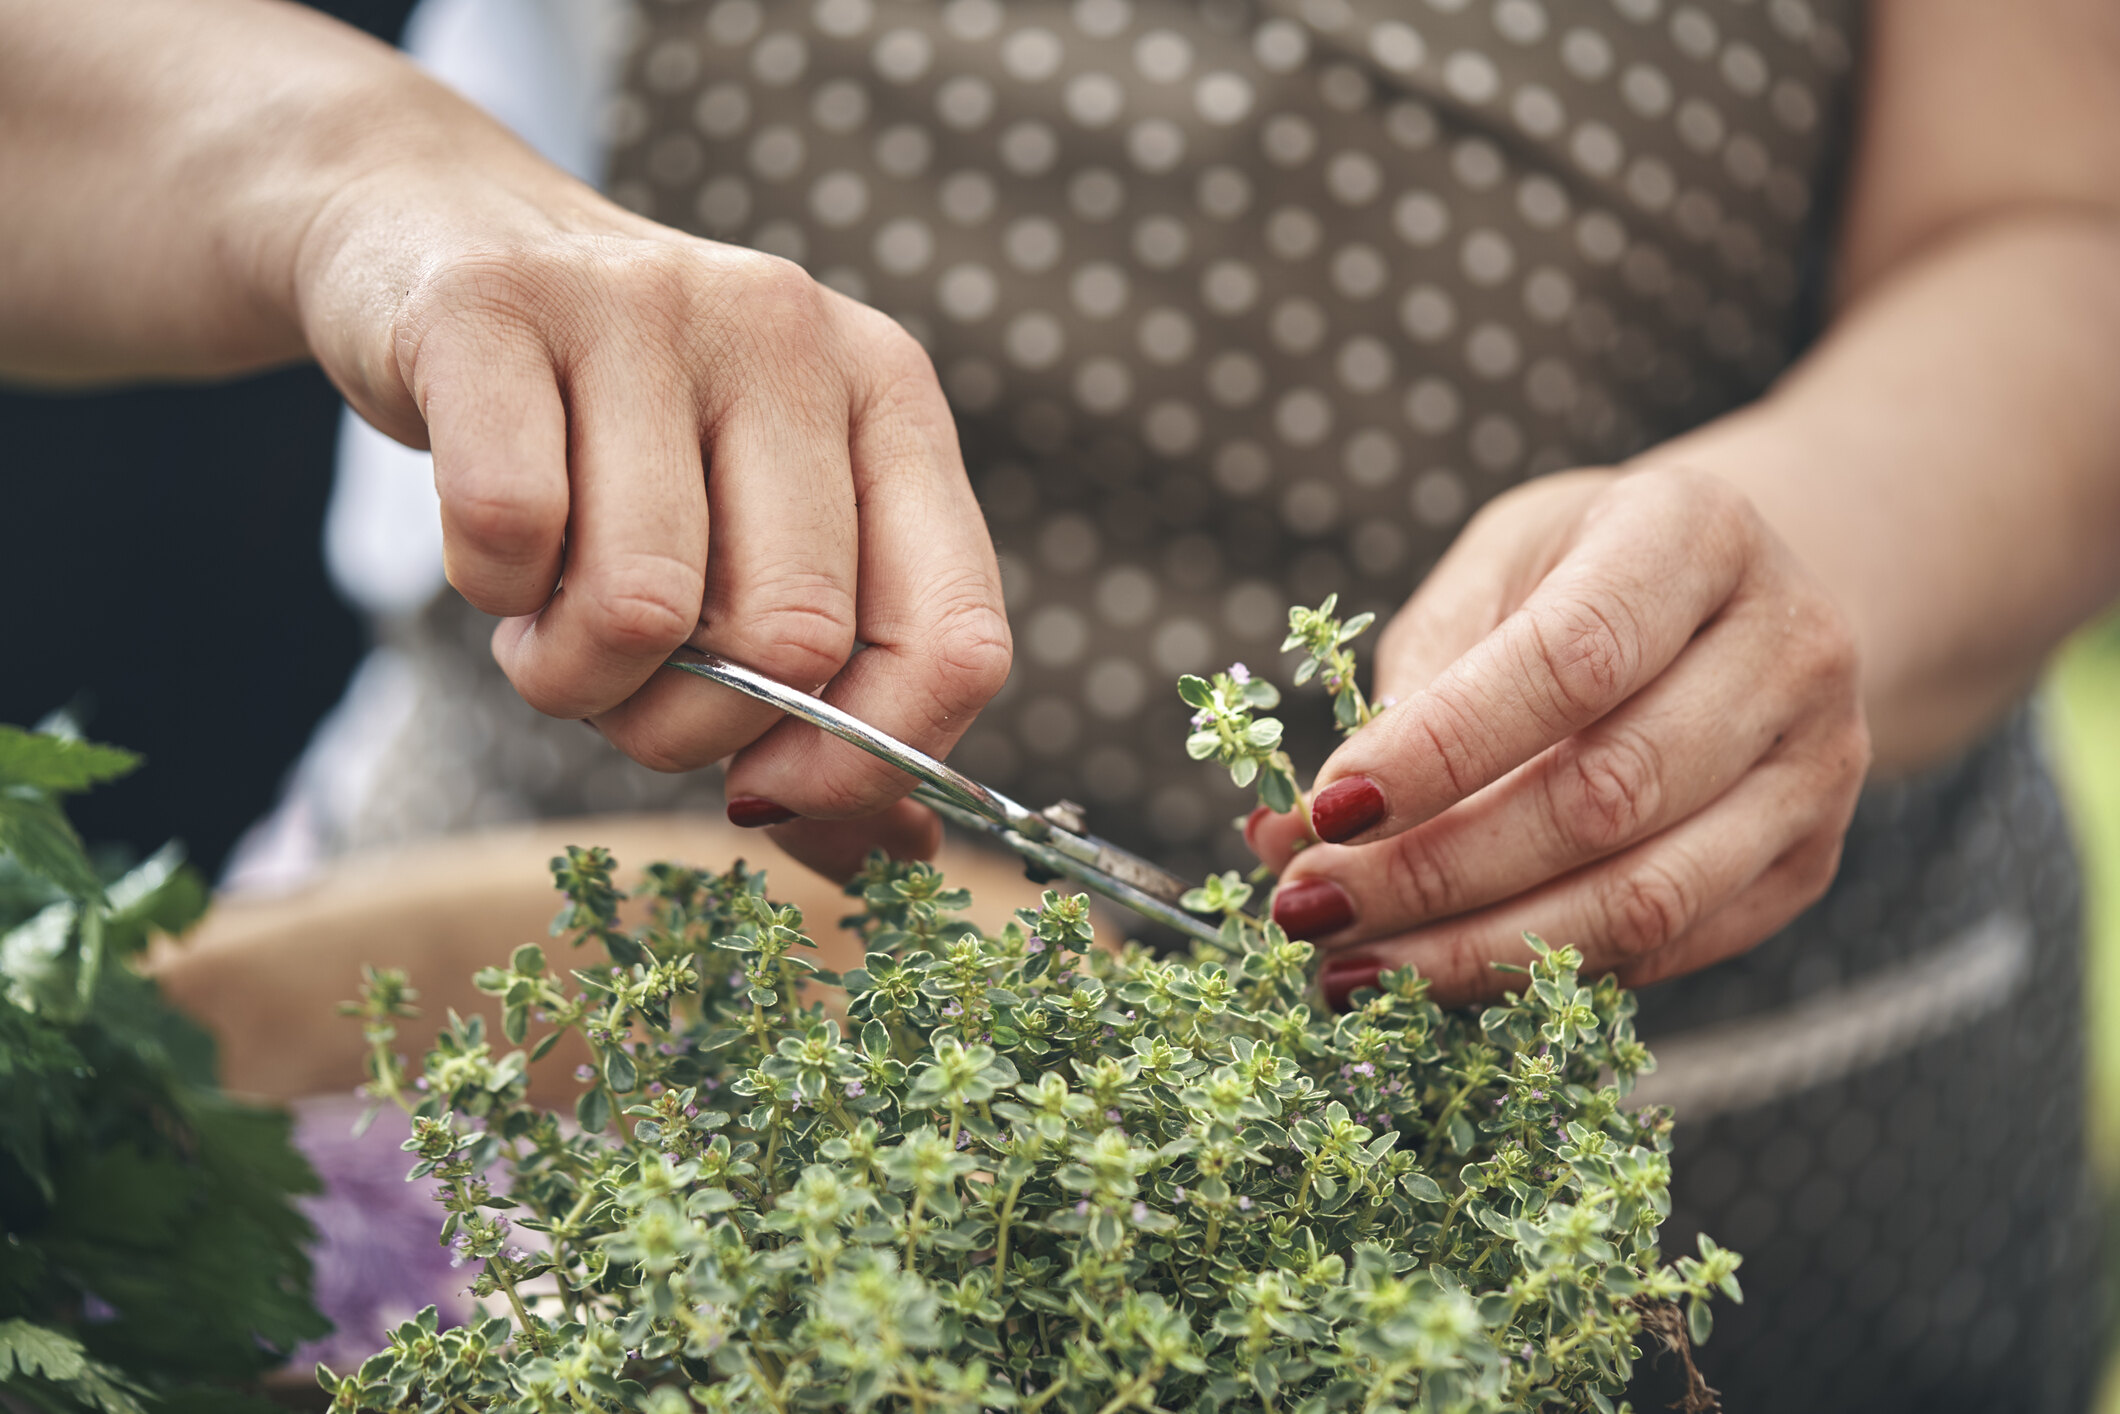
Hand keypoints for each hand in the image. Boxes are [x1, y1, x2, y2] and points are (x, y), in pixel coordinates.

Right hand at [291, 105, 1010, 852]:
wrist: (441, 235)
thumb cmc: (623, 436)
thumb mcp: (758, 536)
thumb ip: (837, 694)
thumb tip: (899, 858)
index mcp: (891, 401)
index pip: (955, 639)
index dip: (867, 763)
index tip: (769, 793)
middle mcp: (792, 336)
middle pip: (791, 645)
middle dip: (686, 730)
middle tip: (625, 692)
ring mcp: (647, 307)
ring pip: (642, 610)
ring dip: (573, 680)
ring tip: (547, 626)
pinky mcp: (494, 308)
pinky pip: (511, 536)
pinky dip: (489, 595)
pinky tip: (494, 556)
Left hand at [1248, 468, 1870, 1006]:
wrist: (1733, 597)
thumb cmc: (1577, 574)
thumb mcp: (1490, 573)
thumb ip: (1409, 688)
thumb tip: (1292, 834)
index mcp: (1695, 533)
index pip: (1572, 661)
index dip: (1441, 751)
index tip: (1326, 812)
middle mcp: (1788, 647)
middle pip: (1606, 796)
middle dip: (1436, 873)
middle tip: (1310, 908)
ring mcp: (1817, 766)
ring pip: (1644, 897)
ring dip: (1475, 951)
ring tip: (1349, 967)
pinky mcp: (1807, 864)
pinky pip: (1667, 946)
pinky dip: (1536, 972)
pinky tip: (1433, 975)